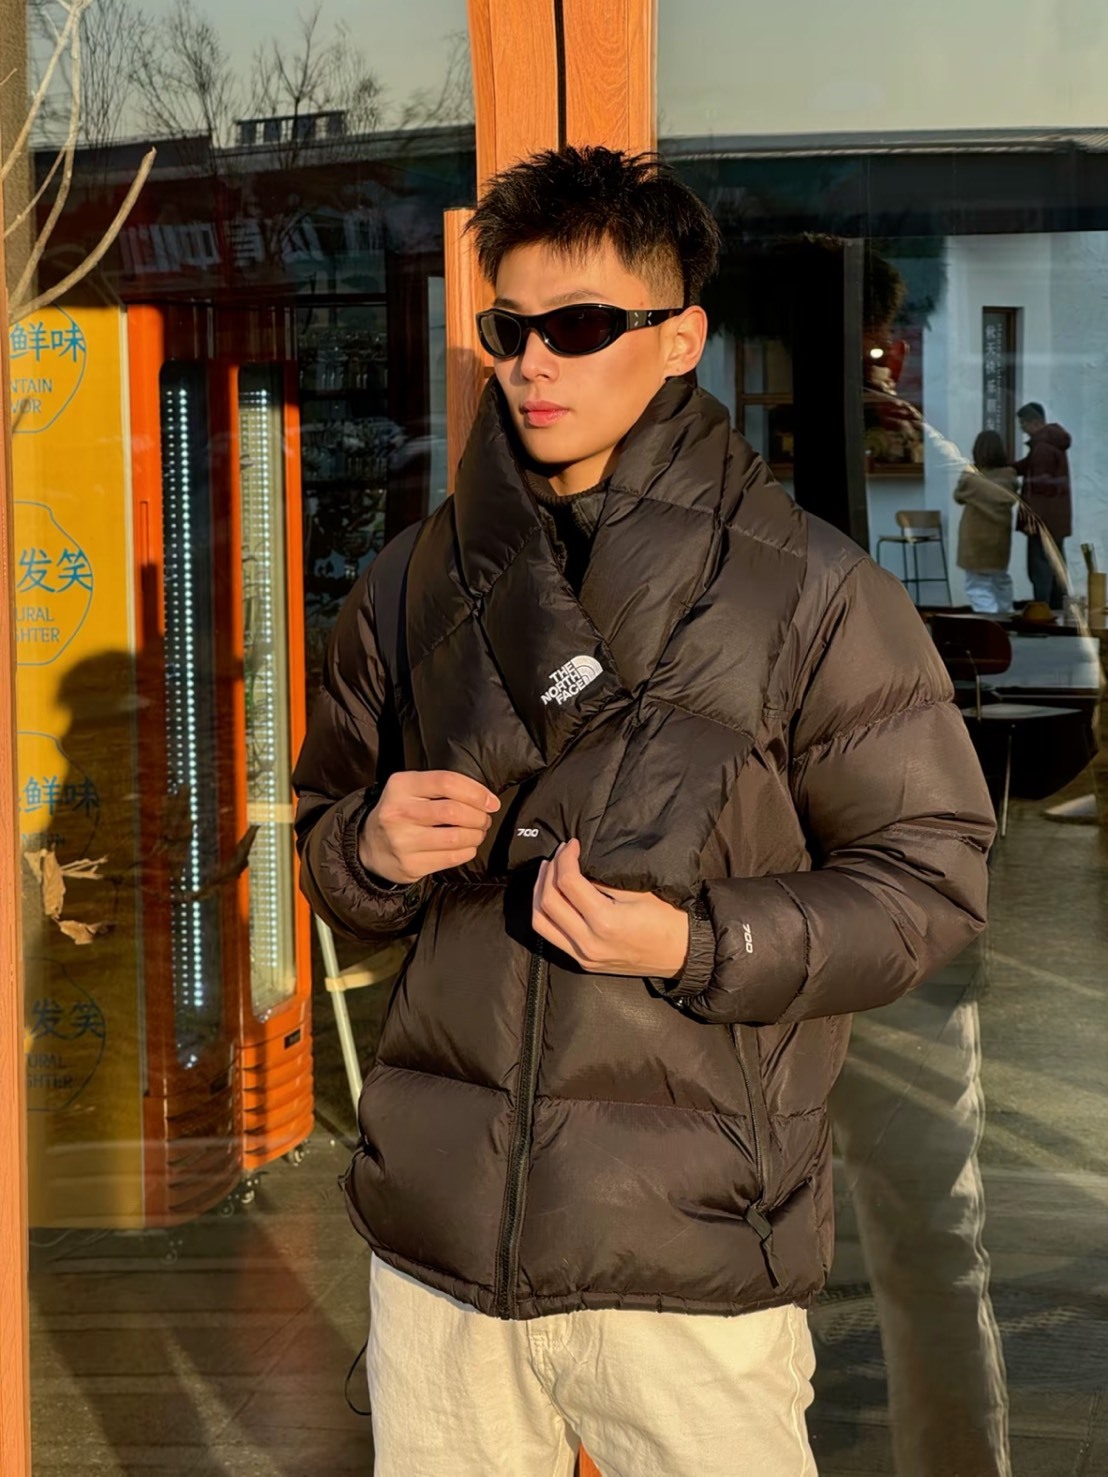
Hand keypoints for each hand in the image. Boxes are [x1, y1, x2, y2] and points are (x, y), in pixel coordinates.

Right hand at [359, 771, 499, 884]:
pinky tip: (467, 847)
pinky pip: (451, 858)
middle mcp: (399, 812)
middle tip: (484, 819)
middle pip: (453, 811)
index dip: (476, 792)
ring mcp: (403, 841)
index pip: (446, 782)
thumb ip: (441, 787)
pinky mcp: (410, 865)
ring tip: (477, 833)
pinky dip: (468, 851)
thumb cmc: (401, 812)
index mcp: (402, 786)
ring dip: (475, 835)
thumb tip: (485, 799)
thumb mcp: (411, 789)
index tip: (491, 802)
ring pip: (455, 838)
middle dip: (478, 816)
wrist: (369, 846)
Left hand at [531, 839, 688, 977]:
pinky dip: (547, 914)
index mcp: (604, 922)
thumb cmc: (669, 919)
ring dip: (540, 894)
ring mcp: (584, 956)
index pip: (568, 882)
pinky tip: (554, 898)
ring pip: (541, 923)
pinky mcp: (585, 963)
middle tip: (559, 855)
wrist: (685, 954)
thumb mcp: (639, 891)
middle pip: (547, 902)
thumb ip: (603, 882)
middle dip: (549, 872)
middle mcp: (588, 942)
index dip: (565, 858)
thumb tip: (579, 867)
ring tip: (548, 873)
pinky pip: (552, 936)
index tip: (573, 844)